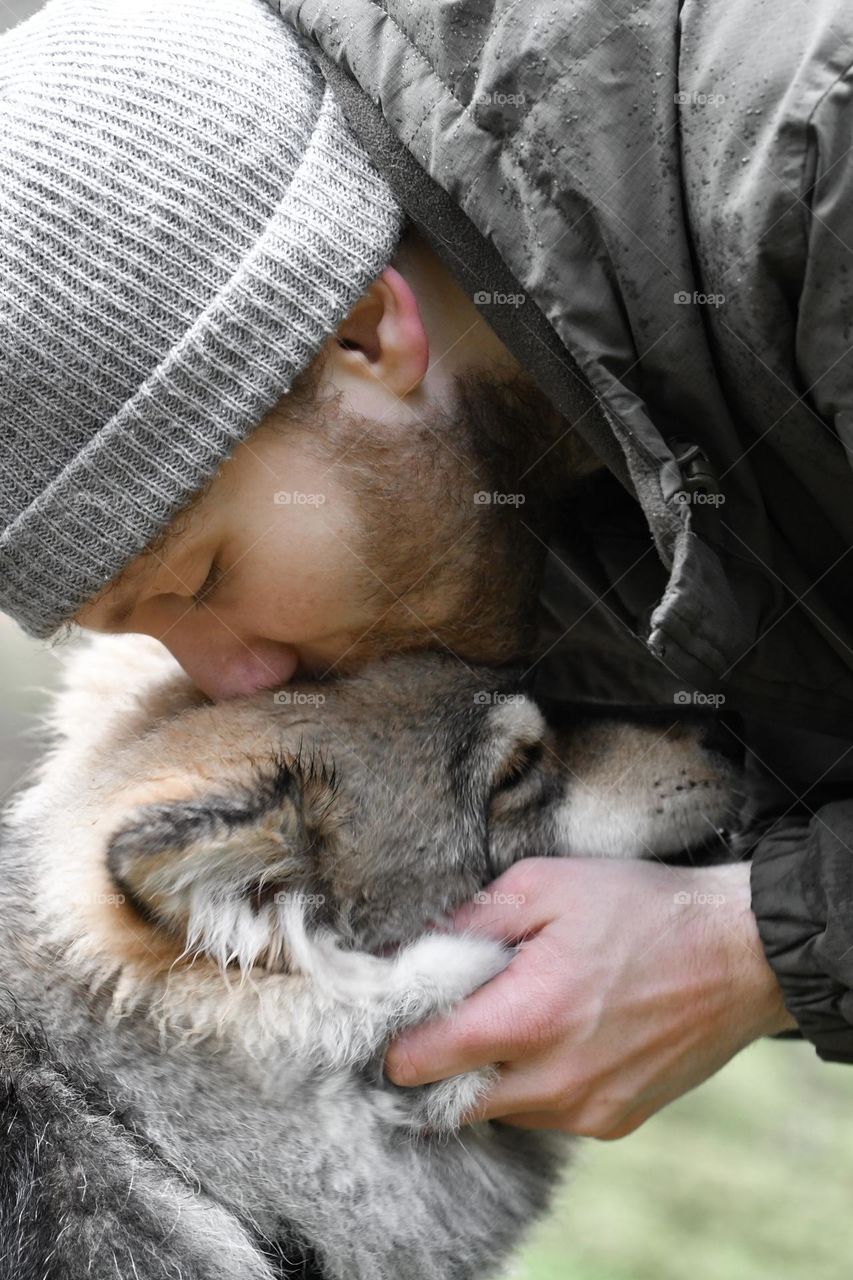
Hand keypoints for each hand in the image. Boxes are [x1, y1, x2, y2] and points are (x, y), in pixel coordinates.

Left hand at [384, 857, 795, 1137]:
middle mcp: (551, 1081)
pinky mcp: (614, 1121)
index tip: (400, 1013)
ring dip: (489, 1073)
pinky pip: (545, 1114)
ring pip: (498, 1109)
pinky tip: (557, 1035)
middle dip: (438, 1061)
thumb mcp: (544, 884)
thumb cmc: (640, 908)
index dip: (397, 1037)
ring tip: (515, 1015)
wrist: (740, 954)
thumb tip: (409, 952)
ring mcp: (585, 1109)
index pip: (416, 1062)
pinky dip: (535, 1084)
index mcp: (526, 1018)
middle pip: (449, 1098)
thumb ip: (469, 921)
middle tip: (452, 1013)